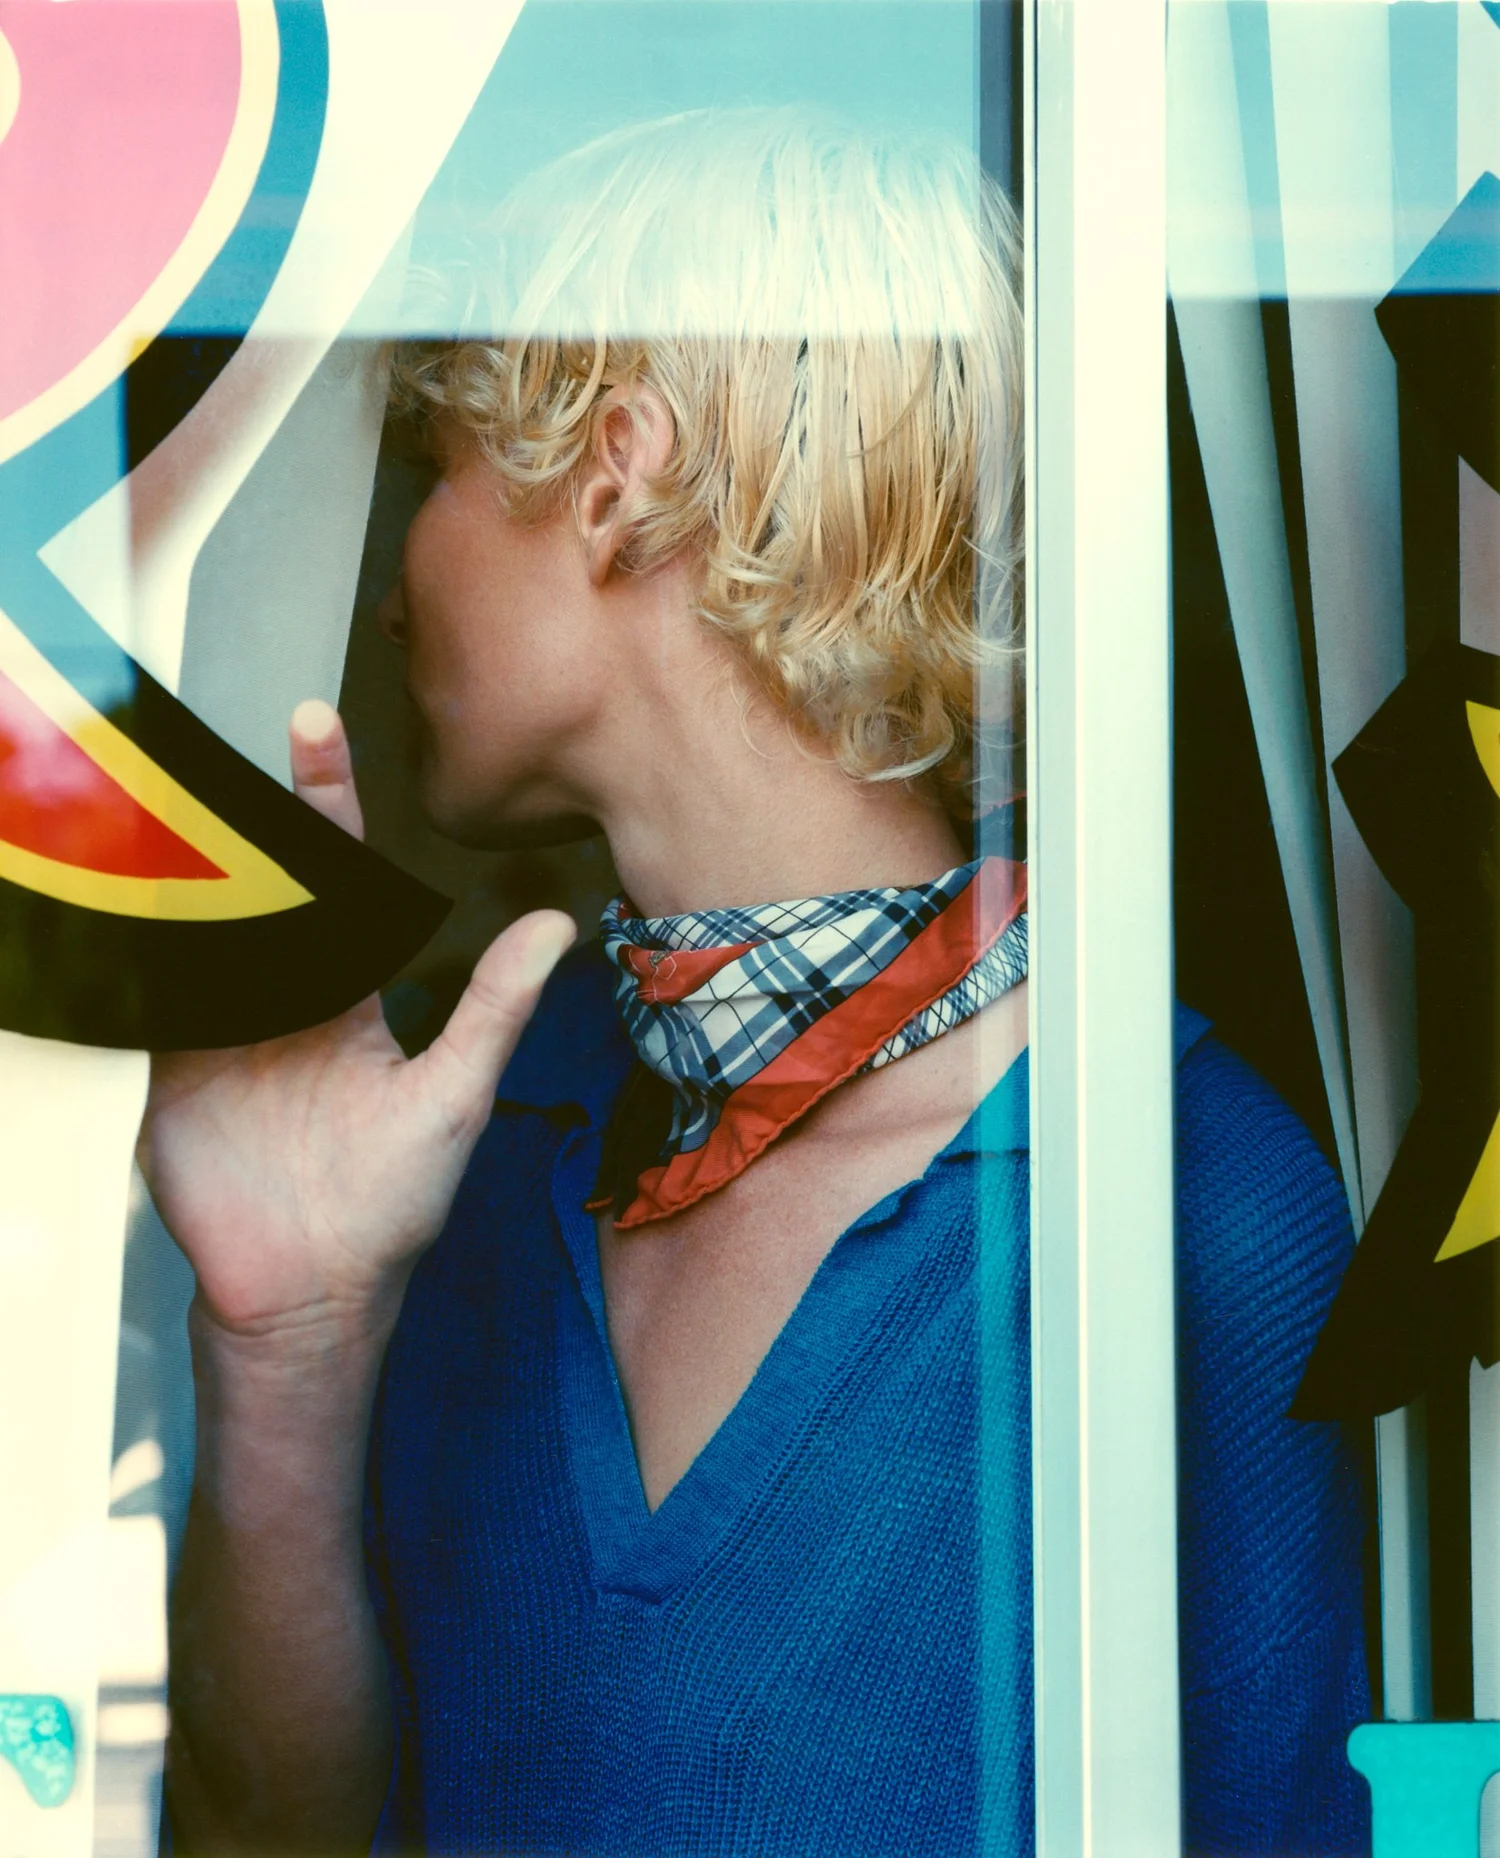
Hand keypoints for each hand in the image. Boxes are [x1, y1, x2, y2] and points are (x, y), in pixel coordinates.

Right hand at [138, 700, 574, 1340]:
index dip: (324, 801)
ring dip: (185, 863)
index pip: (336, 878)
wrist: (315, 1291)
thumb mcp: (453, 1094)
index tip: (314, 728)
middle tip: (227, 737)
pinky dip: (139, 949)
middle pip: (257, 888)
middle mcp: (282, 1002)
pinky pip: (149, 998)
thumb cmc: (393, 1202)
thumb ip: (494, 1007)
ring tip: (173, 786)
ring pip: (198, 929)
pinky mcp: (166, 1073)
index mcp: (347, 998)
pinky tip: (131, 893)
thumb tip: (556, 926)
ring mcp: (220, 1034)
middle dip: (244, 814)